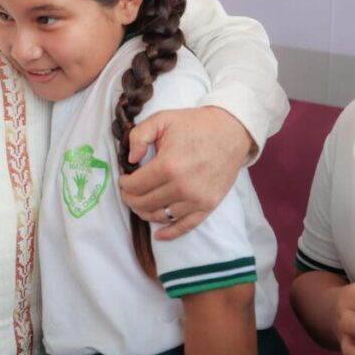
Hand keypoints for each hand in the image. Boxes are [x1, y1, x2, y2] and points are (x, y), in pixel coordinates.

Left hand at [119, 106, 249, 238]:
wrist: (230, 131)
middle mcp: (181, 187)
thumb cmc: (194, 124)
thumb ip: (138, 136)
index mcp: (167, 166)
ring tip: (141, 204)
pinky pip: (186, 226)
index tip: (124, 179)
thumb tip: (130, 160)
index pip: (136, 186)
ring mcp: (196, 199)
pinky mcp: (208, 205)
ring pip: (162, 216)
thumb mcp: (162, 119)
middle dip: (131, 199)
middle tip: (128, 192)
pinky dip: (170, 233)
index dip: (125, 184)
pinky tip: (159, 235)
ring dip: (146, 213)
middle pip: (145, 203)